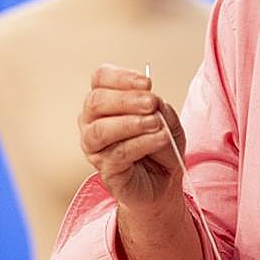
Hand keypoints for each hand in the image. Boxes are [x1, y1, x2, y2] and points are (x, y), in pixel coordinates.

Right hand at [79, 63, 185, 214]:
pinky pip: (118, 153)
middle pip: (96, 101)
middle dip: (127, 100)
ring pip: (101, 129)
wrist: (163, 182)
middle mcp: (91, 122)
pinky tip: (159, 138)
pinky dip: (142, 143)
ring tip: (155, 123)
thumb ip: (160, 109)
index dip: (122, 77)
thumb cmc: (159, 147)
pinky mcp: (105, 170)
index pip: (100, 79)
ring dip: (131, 123)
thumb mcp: (168, 120)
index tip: (147, 83)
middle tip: (151, 103)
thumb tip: (153, 102)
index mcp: (104, 102)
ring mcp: (94, 147)